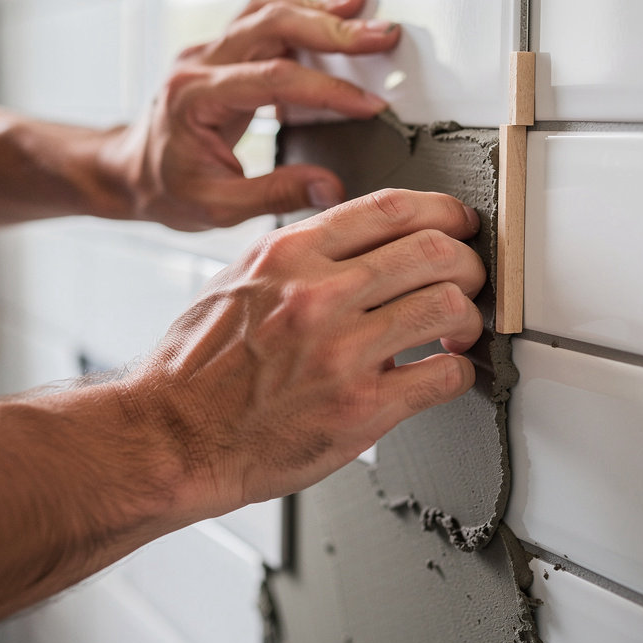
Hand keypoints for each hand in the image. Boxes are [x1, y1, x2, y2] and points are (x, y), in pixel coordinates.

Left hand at [104, 0, 399, 230]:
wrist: (130, 173)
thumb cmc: (164, 189)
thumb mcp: (217, 207)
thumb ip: (276, 194)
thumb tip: (330, 187)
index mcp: (193, 99)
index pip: (271, 79)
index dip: (326, 89)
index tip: (366, 103)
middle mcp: (198, 65)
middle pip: (270, 24)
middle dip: (331, 28)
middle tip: (378, 35)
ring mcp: (207, 54)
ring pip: (266, 12)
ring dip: (317, 12)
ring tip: (361, 11)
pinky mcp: (219, 54)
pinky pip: (262, 21)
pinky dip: (300, 17)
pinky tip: (329, 20)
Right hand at [127, 189, 485, 513]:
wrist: (172, 435)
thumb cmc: (196, 367)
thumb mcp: (238, 281)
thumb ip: (299, 257)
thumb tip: (359, 246)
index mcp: (289, 254)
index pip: (391, 208)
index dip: (443, 211)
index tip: (458, 224)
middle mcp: (318, 294)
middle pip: (434, 250)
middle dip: (469, 262)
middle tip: (470, 278)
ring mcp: (342, 351)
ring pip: (449, 305)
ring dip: (470, 316)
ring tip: (459, 329)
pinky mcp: (359, 409)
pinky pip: (442, 376)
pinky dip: (457, 372)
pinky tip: (442, 372)